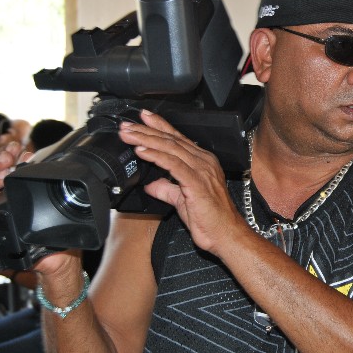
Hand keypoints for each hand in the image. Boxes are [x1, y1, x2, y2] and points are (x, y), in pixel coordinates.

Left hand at [118, 109, 247, 254]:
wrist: (225, 235)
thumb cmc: (210, 219)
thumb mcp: (182, 200)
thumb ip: (167, 189)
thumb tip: (151, 185)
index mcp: (202, 163)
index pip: (177, 139)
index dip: (159, 126)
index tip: (142, 118)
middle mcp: (203, 162)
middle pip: (171, 140)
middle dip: (146, 130)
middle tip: (126, 125)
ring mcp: (201, 170)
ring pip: (170, 148)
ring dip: (146, 139)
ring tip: (128, 135)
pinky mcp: (197, 182)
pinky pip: (173, 164)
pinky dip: (156, 155)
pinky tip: (141, 151)